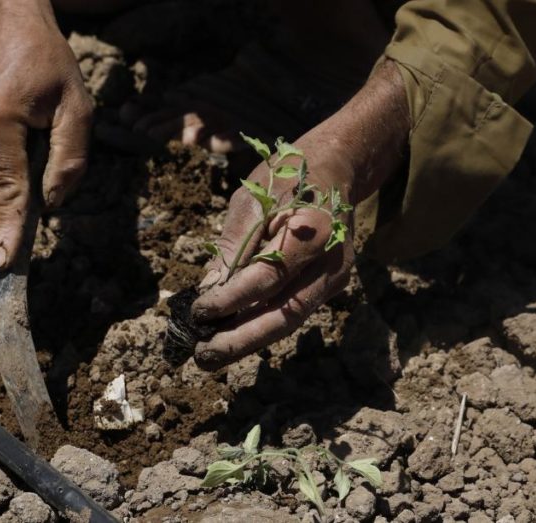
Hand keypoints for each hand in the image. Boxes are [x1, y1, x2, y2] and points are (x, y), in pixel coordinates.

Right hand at [0, 0, 92, 268]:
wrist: (7, 22)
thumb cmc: (49, 63)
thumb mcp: (78, 106)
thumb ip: (70, 159)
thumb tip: (53, 204)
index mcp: (0, 122)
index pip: (8, 189)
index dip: (8, 229)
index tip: (2, 263)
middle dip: (8, 202)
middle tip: (38, 169)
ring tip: (25, 148)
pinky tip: (11, 141)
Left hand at [191, 60, 409, 369]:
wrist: (337, 168)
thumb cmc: (288, 178)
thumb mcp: (253, 198)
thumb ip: (235, 245)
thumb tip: (209, 288)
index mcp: (313, 233)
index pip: (267, 278)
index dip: (231, 300)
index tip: (198, 311)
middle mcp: (331, 263)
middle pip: (284, 314)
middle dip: (240, 340)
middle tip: (202, 357)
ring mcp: (334, 278)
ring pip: (289, 320)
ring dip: (248, 340)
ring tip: (210, 354)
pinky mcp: (329, 286)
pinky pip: (293, 311)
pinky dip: (261, 324)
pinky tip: (232, 334)